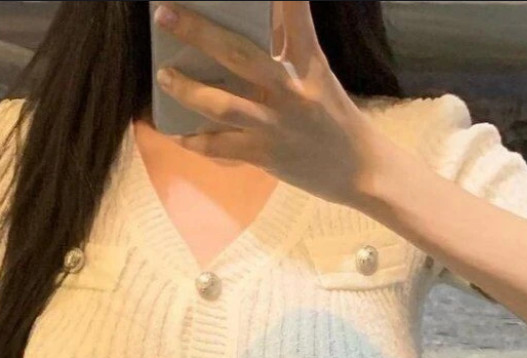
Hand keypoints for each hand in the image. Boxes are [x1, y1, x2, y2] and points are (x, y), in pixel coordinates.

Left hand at [150, 0, 380, 204]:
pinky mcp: (266, 157)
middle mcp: (291, 92)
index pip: (294, 20)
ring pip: (222, 105)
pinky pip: (221, 148)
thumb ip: (293, 50)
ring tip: (164, 76)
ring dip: (187, 90)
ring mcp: (276, 126)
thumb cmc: (338, 121)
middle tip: (164, 13)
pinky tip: (178, 135)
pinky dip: (196, 142)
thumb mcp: (320, 79)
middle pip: (238, 55)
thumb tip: (265, 22)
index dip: (281, 0)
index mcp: (309, 66)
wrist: (362, 172)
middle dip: (198, 32)